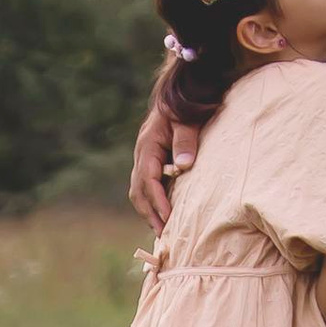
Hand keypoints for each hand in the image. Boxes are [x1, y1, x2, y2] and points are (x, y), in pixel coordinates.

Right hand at [127, 77, 194, 229]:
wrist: (179, 91)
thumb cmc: (185, 105)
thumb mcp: (187, 119)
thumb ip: (185, 139)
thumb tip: (183, 166)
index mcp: (148, 144)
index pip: (148, 179)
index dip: (157, 201)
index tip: (168, 219)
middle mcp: (141, 153)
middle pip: (138, 190)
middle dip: (149, 213)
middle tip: (163, 236)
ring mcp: (143, 157)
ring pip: (138, 190)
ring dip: (148, 211)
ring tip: (160, 231)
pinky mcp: (151, 160)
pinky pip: (145, 185)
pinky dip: (151, 202)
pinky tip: (162, 214)